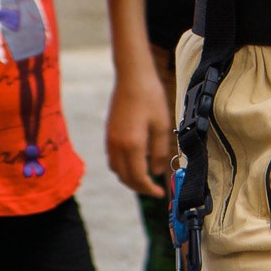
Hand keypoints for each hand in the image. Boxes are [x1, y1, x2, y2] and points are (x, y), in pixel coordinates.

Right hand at [106, 66, 171, 196]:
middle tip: (153, 189)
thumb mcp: (162, 125)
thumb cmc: (150, 97)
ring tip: (144, 178)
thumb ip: (160, 151)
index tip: (160, 193)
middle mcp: (117, 145)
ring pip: (116, 169)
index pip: (138, 178)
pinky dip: (122, 167)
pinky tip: (134, 162)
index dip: (149, 189)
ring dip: (129, 178)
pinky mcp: (108, 133)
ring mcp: (110, 139)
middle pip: (124, 177)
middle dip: (139, 187)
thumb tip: (157, 171)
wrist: (132, 76)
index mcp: (132, 145)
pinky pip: (112, 159)